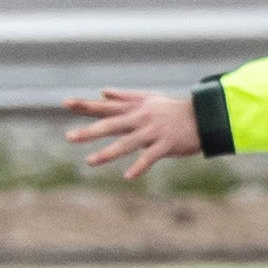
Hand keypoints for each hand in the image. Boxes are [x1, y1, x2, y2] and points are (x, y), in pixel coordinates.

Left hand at [63, 87, 201, 182]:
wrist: (203, 116)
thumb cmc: (172, 109)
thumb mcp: (147, 98)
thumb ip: (123, 96)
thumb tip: (102, 91)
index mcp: (134, 108)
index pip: (105, 106)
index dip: (86, 105)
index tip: (65, 103)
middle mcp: (140, 118)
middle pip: (111, 125)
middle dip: (89, 132)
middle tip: (69, 137)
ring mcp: (152, 132)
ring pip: (127, 143)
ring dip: (108, 153)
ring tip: (90, 162)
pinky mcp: (166, 144)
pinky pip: (150, 157)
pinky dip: (140, 167)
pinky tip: (128, 176)